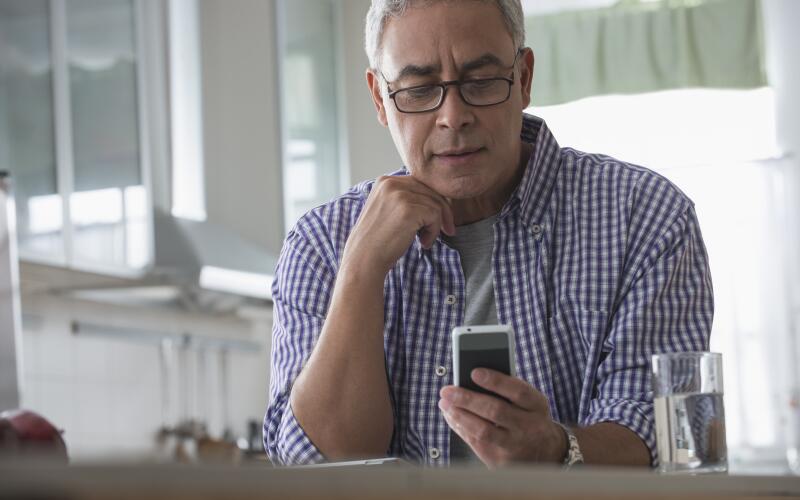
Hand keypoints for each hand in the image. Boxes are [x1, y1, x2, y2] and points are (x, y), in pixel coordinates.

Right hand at [342, 175, 455, 274]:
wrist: (364, 259)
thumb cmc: (378, 241)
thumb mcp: (388, 210)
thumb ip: (405, 199)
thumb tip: (438, 197)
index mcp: (385, 181)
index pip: (420, 184)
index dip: (434, 201)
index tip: (440, 220)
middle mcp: (391, 183)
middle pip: (431, 191)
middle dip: (443, 212)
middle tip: (447, 231)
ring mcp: (399, 195)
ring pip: (435, 204)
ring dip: (435, 225)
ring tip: (424, 241)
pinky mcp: (408, 209)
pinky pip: (435, 215)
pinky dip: (433, 232)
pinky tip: (423, 243)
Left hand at [438, 368, 565, 467]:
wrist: (546, 453)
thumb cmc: (528, 417)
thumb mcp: (528, 402)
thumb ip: (507, 390)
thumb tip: (471, 379)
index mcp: (536, 406)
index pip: (518, 391)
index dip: (496, 381)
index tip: (474, 372)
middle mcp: (528, 427)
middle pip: (495, 411)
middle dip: (467, 399)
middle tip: (447, 390)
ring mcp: (515, 446)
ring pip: (483, 431)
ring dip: (459, 415)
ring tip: (445, 403)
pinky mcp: (502, 461)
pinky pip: (476, 443)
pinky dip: (460, 428)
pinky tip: (451, 416)